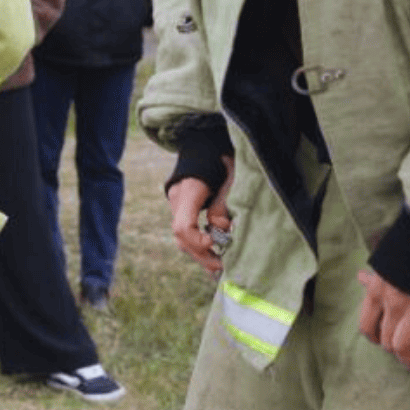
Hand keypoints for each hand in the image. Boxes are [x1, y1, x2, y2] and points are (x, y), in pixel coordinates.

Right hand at [166, 156, 233, 273]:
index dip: (198, 242)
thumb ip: (224, 203)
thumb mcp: (232, 176)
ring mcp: (177, 205)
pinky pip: (185, 233)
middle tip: (223, 266)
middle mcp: (177, 199)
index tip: (216, 244)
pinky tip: (214, 259)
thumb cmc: (225, 158)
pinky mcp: (182, 209)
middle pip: (180, 238)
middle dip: (201, 255)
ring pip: (181, 239)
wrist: (208, 143)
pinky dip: (199, 248)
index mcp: (188, 190)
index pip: (182, 227)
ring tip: (221, 266)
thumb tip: (218, 229)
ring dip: (200, 255)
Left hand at [356, 268, 409, 369]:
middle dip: (393, 350)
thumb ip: (374, 279)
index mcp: (376, 292)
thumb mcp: (387, 265)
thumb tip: (361, 277)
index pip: (366, 327)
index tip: (381, 342)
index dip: (374, 338)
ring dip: (407, 357)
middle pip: (385, 340)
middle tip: (401, 354)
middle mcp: (391, 302)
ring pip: (402, 345)